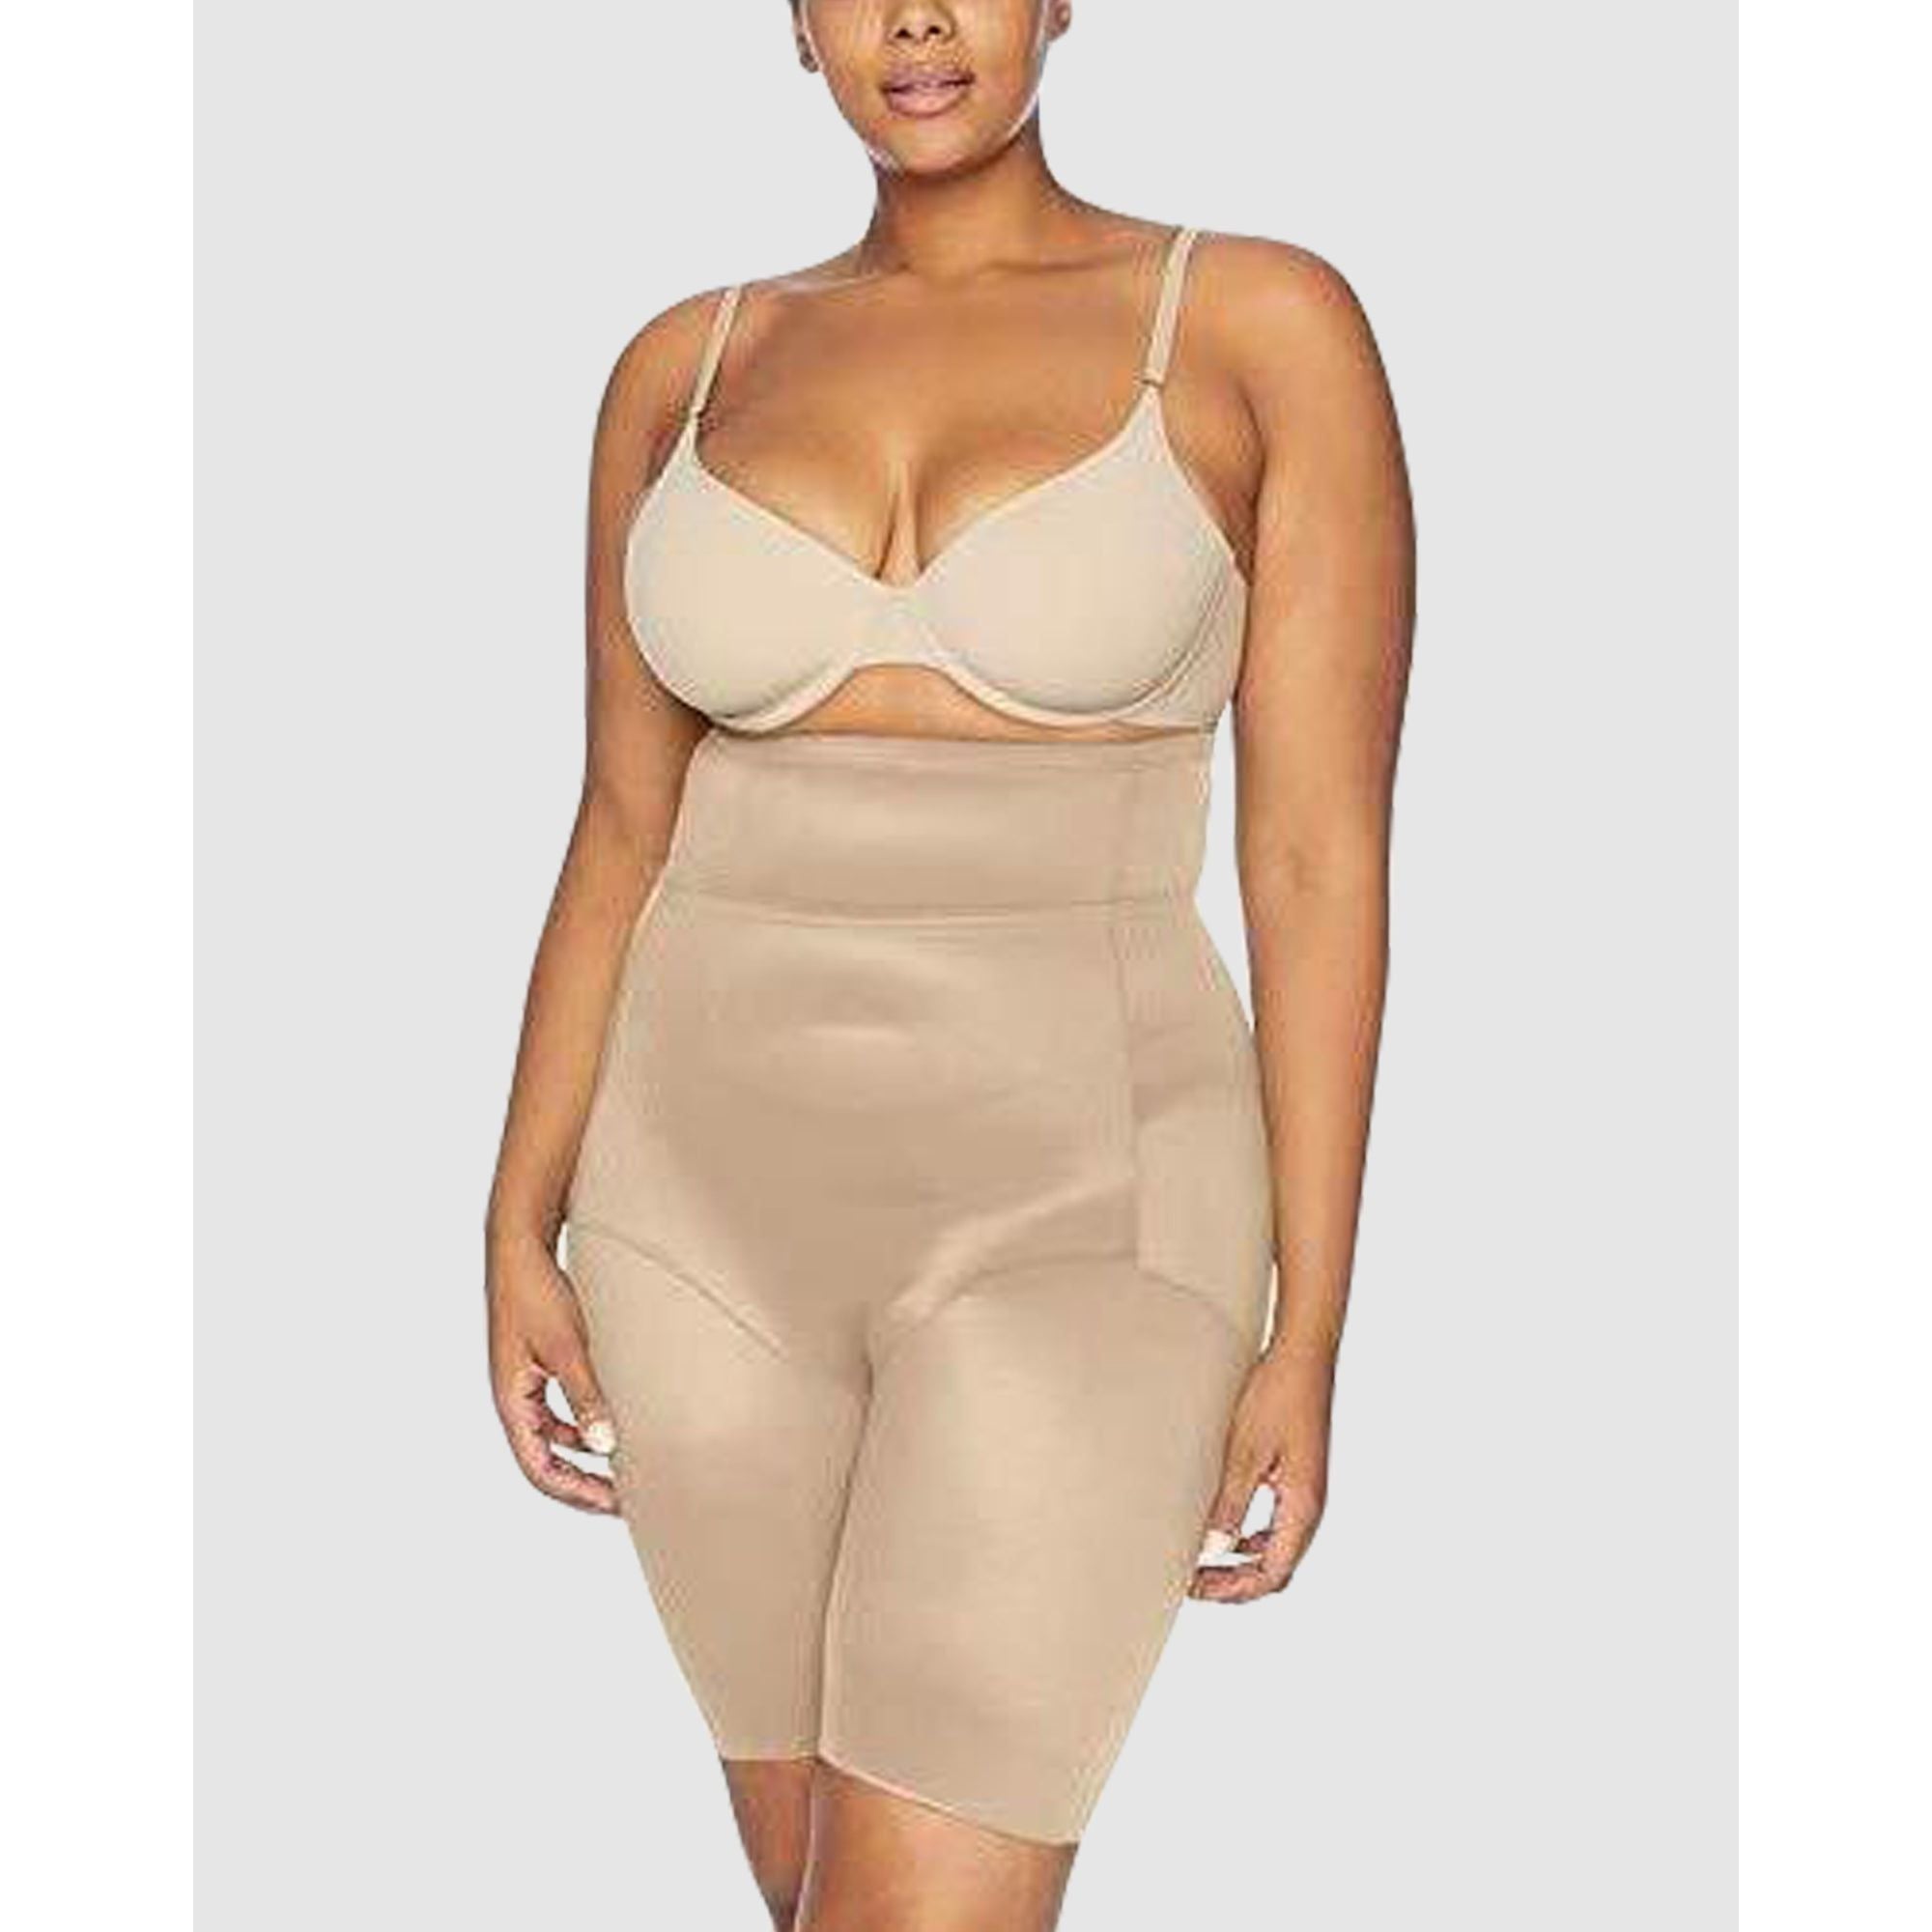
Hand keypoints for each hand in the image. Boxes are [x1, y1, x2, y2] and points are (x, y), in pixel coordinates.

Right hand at [486, 1232, 619, 1514]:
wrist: (521, 1246)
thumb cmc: (537, 1292)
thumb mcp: (566, 1347)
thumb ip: (585, 1396)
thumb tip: (605, 1446)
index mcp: (513, 1403)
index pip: (541, 1471)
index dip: (578, 1493)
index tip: (615, 1505)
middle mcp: (516, 1400)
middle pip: (548, 1461)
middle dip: (585, 1482)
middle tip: (627, 1495)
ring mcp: (527, 1383)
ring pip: (556, 1436)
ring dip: (588, 1451)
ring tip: (627, 1461)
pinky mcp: (541, 1365)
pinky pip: (562, 1409)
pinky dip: (586, 1421)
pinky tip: (616, 1417)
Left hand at [1189, 1344, 1333, 1602]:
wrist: (1303, 1354)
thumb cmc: (1278, 1395)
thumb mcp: (1246, 1451)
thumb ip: (1231, 1503)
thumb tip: (1213, 1551)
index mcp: (1303, 1507)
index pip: (1273, 1573)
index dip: (1233, 1590)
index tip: (1195, 1588)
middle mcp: (1310, 1506)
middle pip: (1276, 1567)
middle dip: (1236, 1581)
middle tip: (1194, 1582)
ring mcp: (1306, 1490)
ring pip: (1276, 1547)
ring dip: (1242, 1560)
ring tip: (1204, 1559)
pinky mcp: (1297, 1474)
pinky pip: (1276, 1522)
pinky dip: (1250, 1535)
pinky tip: (1226, 1525)